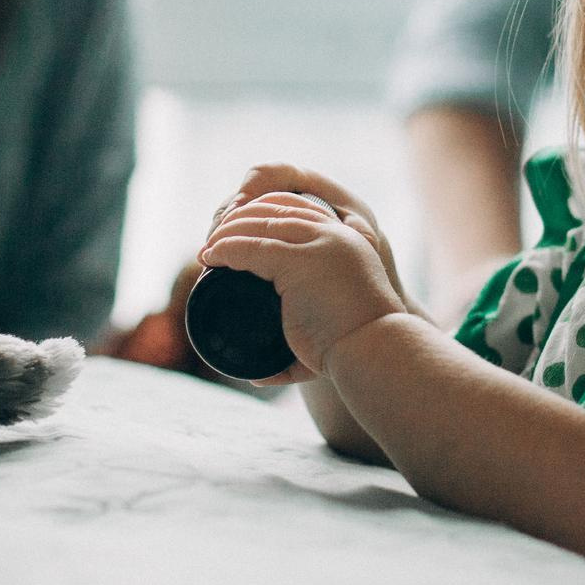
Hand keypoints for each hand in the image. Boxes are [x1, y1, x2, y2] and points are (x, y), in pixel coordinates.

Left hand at [198, 165, 409, 383]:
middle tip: (215, 245)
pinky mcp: (298, 263)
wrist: (376, 351)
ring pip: (259, 225)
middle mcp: (332, 234)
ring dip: (226, 233)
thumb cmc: (356, 351)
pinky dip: (226, 248)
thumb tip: (257, 376)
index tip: (236, 235)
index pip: (297, 208)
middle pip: (274, 209)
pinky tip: (210, 256)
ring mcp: (316, 246)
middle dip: (240, 219)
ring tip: (207, 253)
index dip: (262, 214)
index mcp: (346, 239)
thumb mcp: (336, 323)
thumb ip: (303, 343)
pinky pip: (251, 246)